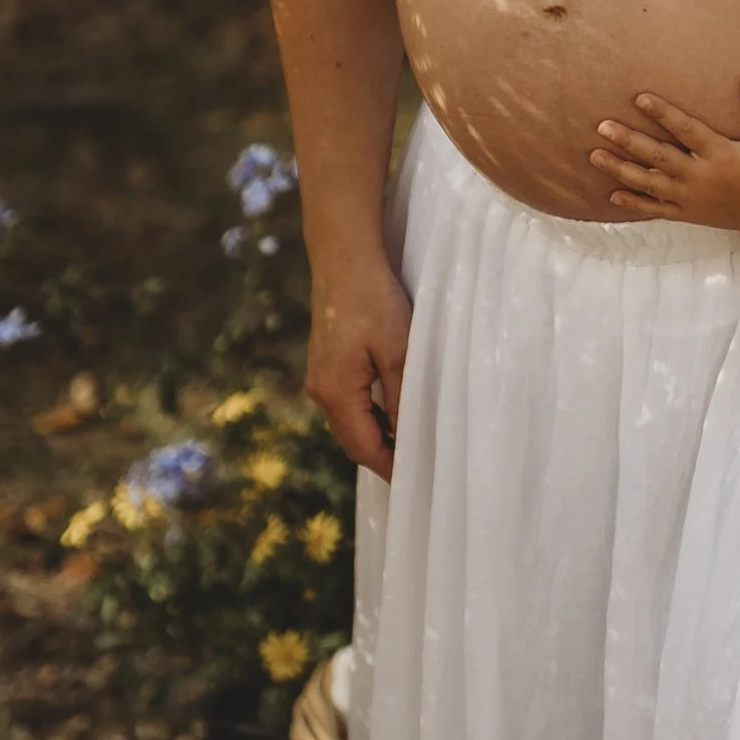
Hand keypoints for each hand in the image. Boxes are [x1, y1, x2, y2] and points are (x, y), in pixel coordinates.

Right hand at [306, 254, 412, 477]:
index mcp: (336, 392)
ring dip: (377, 435)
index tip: (416, 480)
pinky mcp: (326, 365)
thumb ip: (402, 399)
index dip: (390, 467)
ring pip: (349, 422)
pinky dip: (369, 415)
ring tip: (411, 442)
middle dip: (383, 455)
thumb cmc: (374, 301)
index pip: (363, 447)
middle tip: (419, 466)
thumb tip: (407, 438)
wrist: (344, 259)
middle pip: (353, 439)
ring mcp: (320, 378)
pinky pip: (347, 403)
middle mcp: (320, 391)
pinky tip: (393, 412)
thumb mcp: (398, 353)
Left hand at [588, 78, 739, 236]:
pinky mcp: (688, 214)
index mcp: (721, 154)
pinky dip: (634, 203)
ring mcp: (691, 198)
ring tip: (595, 155)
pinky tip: (612, 193)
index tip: (640, 98)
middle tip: (603, 126)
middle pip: (658, 156)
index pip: (686, 130)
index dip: (663, 114)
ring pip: (649, 183)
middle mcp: (701, 176)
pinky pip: (656, 209)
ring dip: (621, 169)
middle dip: (629, 141)